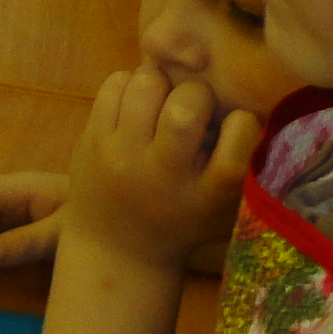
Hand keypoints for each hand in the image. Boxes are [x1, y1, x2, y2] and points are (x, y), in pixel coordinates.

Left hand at [63, 68, 258, 273]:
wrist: (115, 251)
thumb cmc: (179, 219)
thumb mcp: (218, 203)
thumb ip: (232, 154)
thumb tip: (233, 89)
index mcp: (207, 191)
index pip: (241, 131)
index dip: (241, 120)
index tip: (232, 127)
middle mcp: (164, 174)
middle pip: (187, 102)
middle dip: (196, 94)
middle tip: (191, 109)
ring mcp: (122, 156)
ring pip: (147, 82)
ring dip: (161, 84)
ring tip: (160, 104)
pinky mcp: (91, 142)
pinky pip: (116, 83)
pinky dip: (130, 85)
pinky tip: (134, 109)